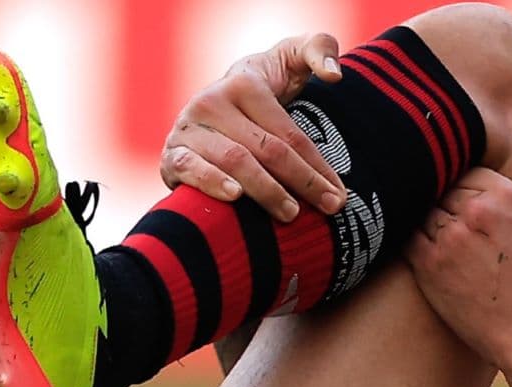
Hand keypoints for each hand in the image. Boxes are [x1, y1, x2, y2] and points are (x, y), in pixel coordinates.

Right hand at [160, 34, 347, 222]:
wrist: (213, 106)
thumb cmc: (262, 90)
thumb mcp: (289, 59)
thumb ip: (319, 48)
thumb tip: (334, 74)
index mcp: (243, 84)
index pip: (289, 134)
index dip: (318, 167)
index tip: (339, 196)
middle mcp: (211, 103)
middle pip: (267, 150)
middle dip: (302, 183)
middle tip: (327, 209)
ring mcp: (188, 129)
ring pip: (235, 162)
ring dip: (266, 191)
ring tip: (291, 214)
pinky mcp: (171, 154)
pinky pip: (190, 169)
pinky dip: (212, 183)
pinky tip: (236, 197)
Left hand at [406, 169, 511, 374]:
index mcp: (510, 197)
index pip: (466, 168)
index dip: (461, 185)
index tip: (460, 201)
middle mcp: (477, 211)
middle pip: (441, 187)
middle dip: (442, 202)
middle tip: (444, 222)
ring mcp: (450, 237)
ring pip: (421, 210)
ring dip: (423, 221)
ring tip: (432, 238)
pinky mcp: (428, 264)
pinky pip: (406, 235)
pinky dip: (408, 238)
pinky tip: (418, 250)